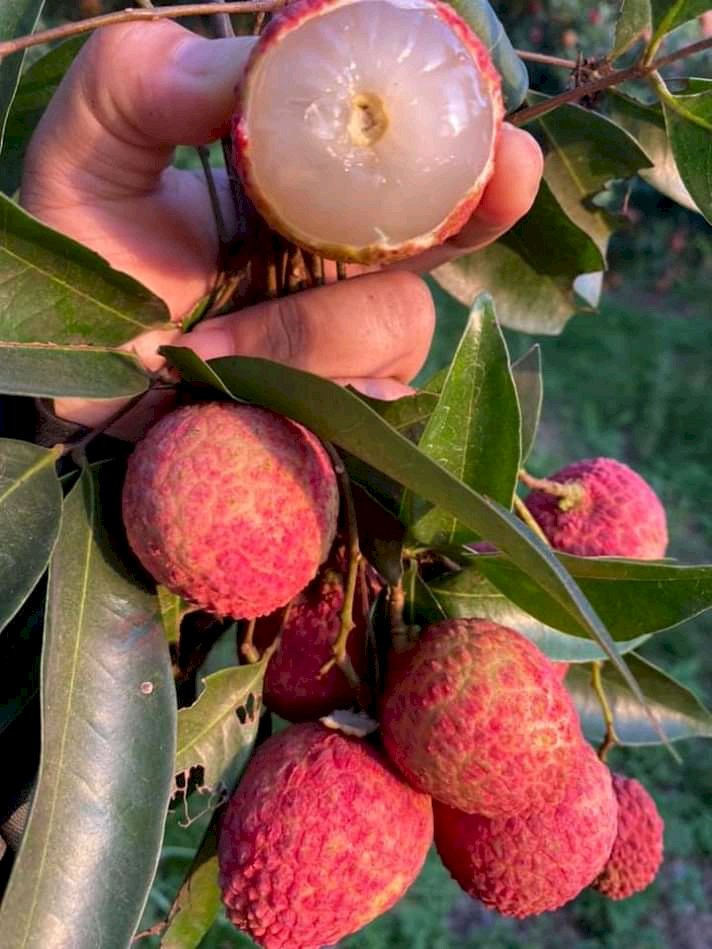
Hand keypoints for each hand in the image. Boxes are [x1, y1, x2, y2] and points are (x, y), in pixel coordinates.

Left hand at [21, 20, 542, 434]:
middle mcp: (338, 255)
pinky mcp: (344, 409)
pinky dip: (312, 387)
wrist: (76, 387)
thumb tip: (248, 70)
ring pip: (400, 319)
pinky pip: (374, 395)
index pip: (392, 144)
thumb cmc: (84, 268)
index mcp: (296, 183)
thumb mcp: (88, 158)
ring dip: (311, 332)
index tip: (484, 111)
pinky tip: (246, 395)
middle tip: (510, 168)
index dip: (448, 125)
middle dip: (484, 201)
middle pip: (443, 228)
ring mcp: (348, 338)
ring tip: (209, 349)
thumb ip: (144, 84)